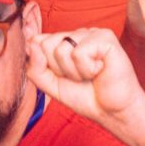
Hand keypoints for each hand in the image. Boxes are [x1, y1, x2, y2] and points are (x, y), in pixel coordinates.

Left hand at [27, 27, 144, 129]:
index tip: (65, 76)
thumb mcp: (51, 85)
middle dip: (60, 69)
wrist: (113, 112)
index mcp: (64, 40)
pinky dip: (87, 69)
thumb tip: (30, 43)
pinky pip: (79, 53)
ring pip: (62, 49)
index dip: (46, 66)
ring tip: (91, 75)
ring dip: (75, 72)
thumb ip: (35, 67)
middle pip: (47, 44)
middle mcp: (77, 33)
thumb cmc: (85, 96)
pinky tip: (100, 70)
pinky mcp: (106, 37)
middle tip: (80, 77)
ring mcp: (92, 33)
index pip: (37, 42)